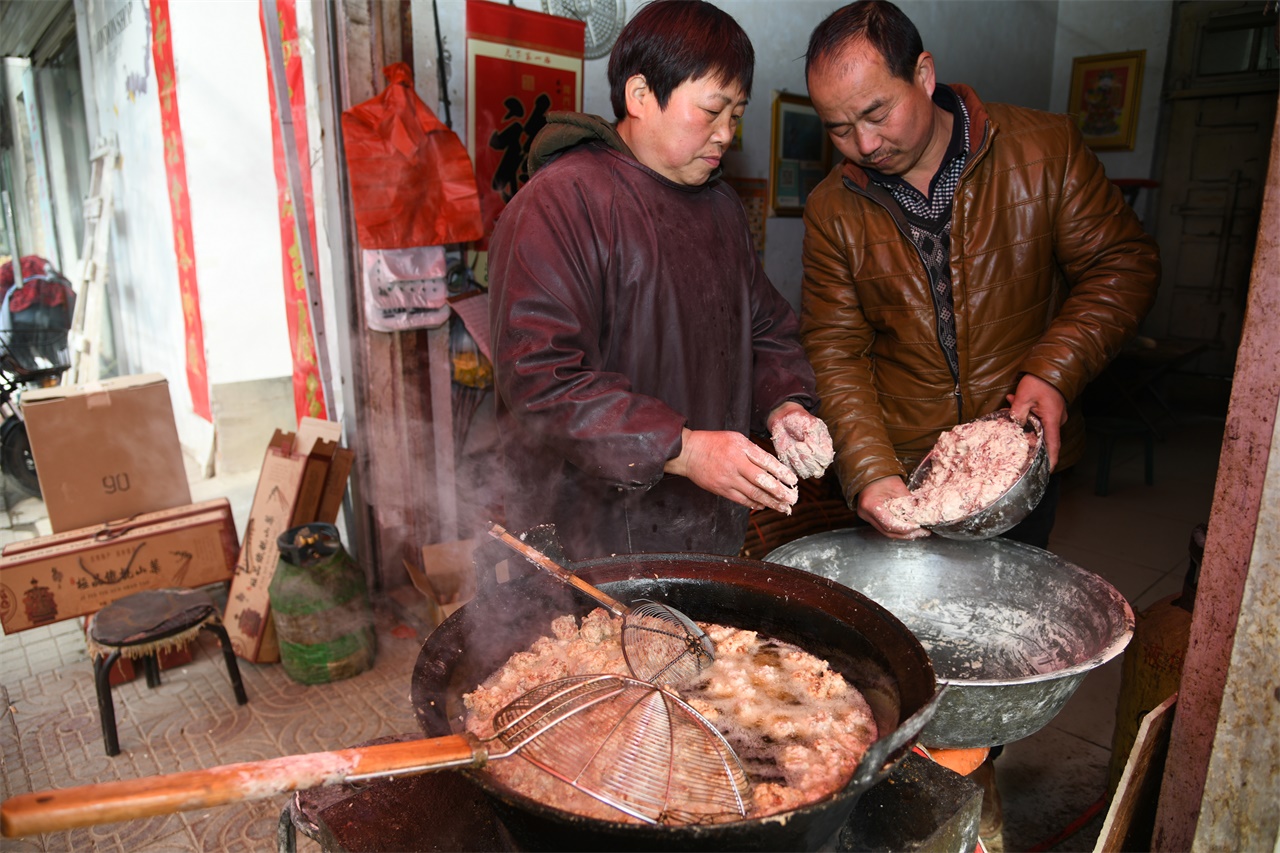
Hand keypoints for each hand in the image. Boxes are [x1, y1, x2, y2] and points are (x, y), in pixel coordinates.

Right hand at [665, 429, 799, 514]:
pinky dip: (754, 504)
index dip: (782, 473)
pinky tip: (764, 506)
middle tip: (792, 499)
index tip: (793, 480)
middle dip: (779, 492)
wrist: (688, 452)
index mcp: (741, 449)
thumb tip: (771, 465)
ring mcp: (728, 479)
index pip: (766, 462)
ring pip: (753, 494)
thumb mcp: (736, 438)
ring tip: (783, 507)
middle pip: (762, 481)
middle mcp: (735, 464)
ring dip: (770, 502)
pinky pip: (741, 500)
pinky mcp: (721, 490)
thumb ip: (753, 451)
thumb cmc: (713, 443)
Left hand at [768, 402, 834, 479]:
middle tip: (798, 444)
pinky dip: (789, 462)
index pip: (826, 459)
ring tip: (792, 447)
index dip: (817, 454)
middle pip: (816, 469)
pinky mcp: (793, 466)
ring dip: (797, 460)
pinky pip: (793, 471)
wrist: (785, 421)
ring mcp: (805, 464)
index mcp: (825, 448)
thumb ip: (814, 437)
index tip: (808, 442)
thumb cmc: (801, 421)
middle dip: (806, 457)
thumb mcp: (811, 424)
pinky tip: (787, 451)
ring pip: (805, 473)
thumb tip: (813, 448)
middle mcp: (817, 459)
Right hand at [856, 476, 928, 539]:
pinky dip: (897, 530)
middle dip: (907, 534)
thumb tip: (920, 517)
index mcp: (870, 505)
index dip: (905, 528)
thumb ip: (909, 503)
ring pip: (886, 532)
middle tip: (921, 532)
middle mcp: (866, 514)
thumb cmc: (883, 478)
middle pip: (888, 531)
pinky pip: (884, 528)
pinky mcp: (870, 518)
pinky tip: (908, 529)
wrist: (871, 475)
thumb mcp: (898, 488)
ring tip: (918, 532)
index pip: (889, 524)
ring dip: (903, 534)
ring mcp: (867, 517)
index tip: (918, 526)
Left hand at [1006, 374, 1066, 467]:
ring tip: (1009, 406)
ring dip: (1023, 418)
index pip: (1053, 446)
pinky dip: (1027, 411)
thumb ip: (1018, 413)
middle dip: (1026, 435)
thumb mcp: (1024, 397)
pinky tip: (1013, 400)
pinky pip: (1038, 414)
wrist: (1051, 364)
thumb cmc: (1040, 380)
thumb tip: (1014, 425)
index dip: (1050, 460)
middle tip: (1011, 433)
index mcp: (1052, 420)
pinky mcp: (1051, 407)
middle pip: (1042, 435)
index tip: (1046, 472)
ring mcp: (1055, 413)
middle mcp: (1056, 419)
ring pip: (1037, 423)